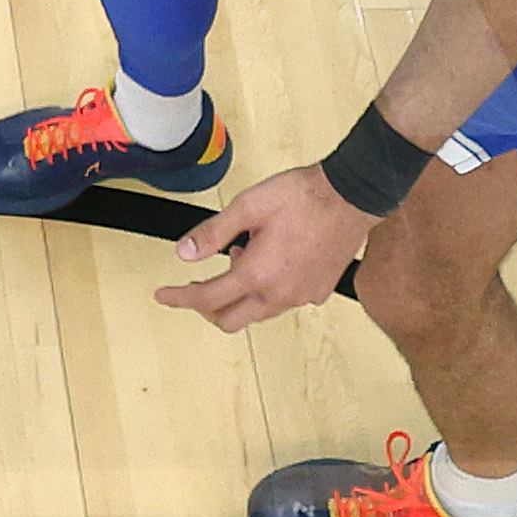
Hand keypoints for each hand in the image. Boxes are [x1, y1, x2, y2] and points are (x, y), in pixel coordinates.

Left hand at [156, 164, 372, 332]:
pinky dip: (267, 291)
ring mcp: (302, 297)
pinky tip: (270, 261)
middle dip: (207, 307)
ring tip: (240, 256)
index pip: (207, 299)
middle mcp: (279, 295)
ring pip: (258, 313)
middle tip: (197, 286)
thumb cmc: (303, 196)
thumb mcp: (248, 206)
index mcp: (257, 275)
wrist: (352, 196)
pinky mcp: (319, 292)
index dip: (180, 298)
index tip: (164, 296)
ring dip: (239, 296)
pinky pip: (284, 302)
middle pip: (231, 320)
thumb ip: (212, 233)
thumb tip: (184, 253)